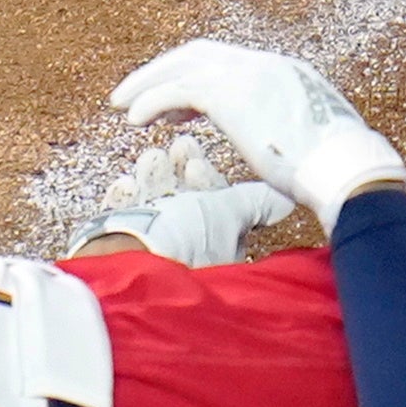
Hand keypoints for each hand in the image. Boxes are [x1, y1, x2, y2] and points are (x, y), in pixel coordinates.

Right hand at [63, 126, 285, 265]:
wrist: (127, 257)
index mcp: (217, 252)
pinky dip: (127, 199)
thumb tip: (287, 199)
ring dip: (155, 178)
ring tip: (153, 159)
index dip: (208, 181)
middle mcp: (187, 257)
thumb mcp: (228, 213)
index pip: (217, 212)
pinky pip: (124, 221)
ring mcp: (151, 254)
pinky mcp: (119, 251)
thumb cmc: (182, 238)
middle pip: (184, 207)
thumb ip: (254, 202)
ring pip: (154, 209)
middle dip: (179, 173)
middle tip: (177, 149)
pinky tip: (127, 185)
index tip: (196, 160)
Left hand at [111, 39, 405, 230]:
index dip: (195, 77)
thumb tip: (287, 156)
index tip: (176, 104)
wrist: (346, 170)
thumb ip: (290, 137)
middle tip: (134, 93)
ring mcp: (249, 75)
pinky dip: (152, 101)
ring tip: (122, 105)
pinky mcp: (231, 96)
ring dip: (148, 83)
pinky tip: (136, 119)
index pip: (228, 62)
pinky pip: (178, 91)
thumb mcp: (311, 145)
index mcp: (285, 72)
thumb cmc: (336, 172)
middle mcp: (266, 65)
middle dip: (163, 70)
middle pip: (199, 53)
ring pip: (183, 66)